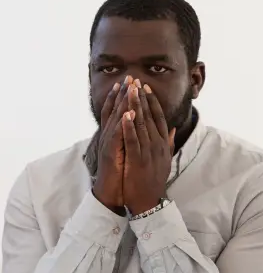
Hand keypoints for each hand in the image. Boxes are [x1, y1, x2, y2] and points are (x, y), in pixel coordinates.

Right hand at [93, 76, 131, 213]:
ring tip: (128, 88)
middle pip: (116, 111)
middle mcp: (110, 137)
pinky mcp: (110, 153)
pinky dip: (122, 125)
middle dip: (123, 94)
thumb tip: (144, 129)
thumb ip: (136, 140)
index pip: (120, 112)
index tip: (132, 82)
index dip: (125, 97)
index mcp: (117, 136)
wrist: (113, 194)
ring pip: (115, 119)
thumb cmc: (123, 175)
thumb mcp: (131, 154)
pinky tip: (127, 114)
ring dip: (121, 103)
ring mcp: (109, 144)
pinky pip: (116, 136)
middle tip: (130, 77)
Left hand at [121, 81, 175, 215]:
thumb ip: (168, 143)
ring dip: (135, 107)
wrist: (148, 202)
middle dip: (142, 98)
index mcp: (162, 144)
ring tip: (130, 91)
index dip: (152, 102)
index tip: (146, 88)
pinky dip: (129, 127)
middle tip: (136, 81)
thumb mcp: (165, 160)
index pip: (158, 118)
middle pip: (149, 117)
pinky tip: (125, 115)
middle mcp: (157, 146)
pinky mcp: (138, 161)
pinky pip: (133, 141)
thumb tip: (173, 128)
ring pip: (141, 125)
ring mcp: (148, 153)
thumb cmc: (154, 181)